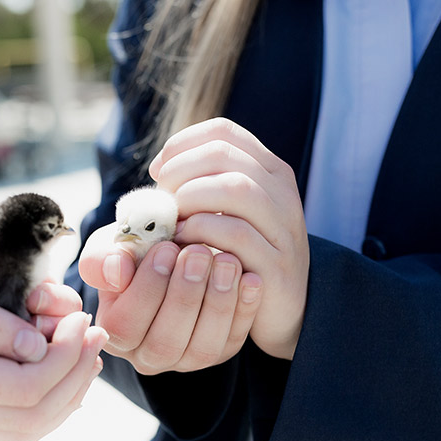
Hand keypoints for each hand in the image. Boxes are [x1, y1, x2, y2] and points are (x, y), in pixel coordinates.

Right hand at [0, 243, 106, 440]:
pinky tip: (59, 364)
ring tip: (85, 348)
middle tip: (95, 330)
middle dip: (76, 374)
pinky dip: (46, 399)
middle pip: (33, 416)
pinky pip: (10, 421)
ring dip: (66, 391)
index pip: (24, 389)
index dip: (65, 356)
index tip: (80, 317)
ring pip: (25, 429)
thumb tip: (38, 344)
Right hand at [79, 222, 262, 374]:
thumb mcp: (112, 248)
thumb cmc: (135, 253)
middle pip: (166, 342)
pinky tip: (251, 278)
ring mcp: (186, 359)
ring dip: (218, 303)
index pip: (127, 325)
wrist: (171, 256)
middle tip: (199, 252)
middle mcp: (148, 356)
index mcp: (115, 333)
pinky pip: (234, 340)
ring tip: (227, 261)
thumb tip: (117, 271)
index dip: (148, 288)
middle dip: (185, 295)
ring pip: (203, 348)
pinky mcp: (220, 351)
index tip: (167, 248)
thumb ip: (103, 258)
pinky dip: (245, 310)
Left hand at [149, 117, 308, 358]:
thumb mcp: (224, 213)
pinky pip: (236, 234)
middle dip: (179, 171)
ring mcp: (284, 227)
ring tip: (171, 220)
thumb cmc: (237, 256)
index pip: (222, 131)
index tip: (158, 171)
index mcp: (268, 170)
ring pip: (235, 188)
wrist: (279, 309)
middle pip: (223, 154)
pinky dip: (200, 232)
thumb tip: (155, 177)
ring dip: (190, 198)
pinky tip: (181, 242)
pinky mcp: (278, 264)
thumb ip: (198, 187)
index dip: (181, 144)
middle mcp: (282, 191)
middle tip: (160, 198)